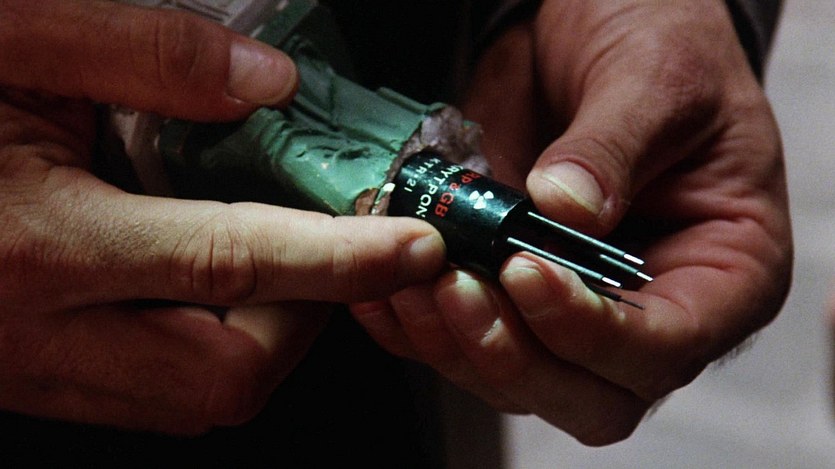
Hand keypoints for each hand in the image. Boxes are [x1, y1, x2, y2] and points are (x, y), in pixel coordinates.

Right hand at [0, 0, 443, 433]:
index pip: (234, 261)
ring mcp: (24, 364)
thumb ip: (141, 52)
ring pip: (191, 395)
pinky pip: (145, 388)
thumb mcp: (8, 35)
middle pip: (225, 374)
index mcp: (33, 242)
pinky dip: (205, 341)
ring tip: (271, 260)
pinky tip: (202, 280)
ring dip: (258, 334)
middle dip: (303, 318)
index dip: (343, 258)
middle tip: (324, 245)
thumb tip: (264, 84)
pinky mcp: (22, 368)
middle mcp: (31, 328)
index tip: (415, 244)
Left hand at [351, 0, 791, 444]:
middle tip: (459, 287)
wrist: (601, 26)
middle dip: (514, 354)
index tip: (527, 271)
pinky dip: (418, 325)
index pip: (663, 347)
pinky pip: (464, 339)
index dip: (592, 330)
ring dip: (454, 341)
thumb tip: (565, 208)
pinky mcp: (510, 293)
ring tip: (413, 275)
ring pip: (516, 379)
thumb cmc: (665, 48)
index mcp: (723, 274)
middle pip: (586, 394)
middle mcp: (648, 311)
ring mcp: (573, 309)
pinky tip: (386, 288)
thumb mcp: (656, 81)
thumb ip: (614, 148)